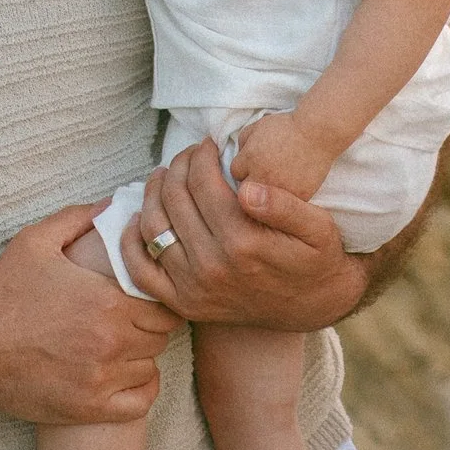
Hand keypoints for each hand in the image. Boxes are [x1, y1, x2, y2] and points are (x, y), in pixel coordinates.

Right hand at [0, 200, 179, 424]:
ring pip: (151, 366)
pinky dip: (141, 390)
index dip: (156, 300)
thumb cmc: (1, 293)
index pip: (164, 304)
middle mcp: (110, 342)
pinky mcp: (88, 408)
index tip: (140, 299)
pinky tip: (124, 377)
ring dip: (140, 356)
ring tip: (119, 347)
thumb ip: (79, 218)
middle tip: (129, 321)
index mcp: (107, 302)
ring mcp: (100, 378)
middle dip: (150, 326)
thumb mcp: (34, 242)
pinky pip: (141, 402)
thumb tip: (115, 202)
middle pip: (161, 336)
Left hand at [119, 139, 364, 329]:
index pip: (203, 182)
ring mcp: (194, 287)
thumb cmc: (316, 257)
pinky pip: (141, 272)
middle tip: (188, 155)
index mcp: (244, 242)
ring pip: (153, 228)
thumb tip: (248, 188)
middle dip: (177, 166)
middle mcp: (213, 266)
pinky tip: (140, 216)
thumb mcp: (318, 227)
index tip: (208, 144)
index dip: (200, 155)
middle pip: (174, 200)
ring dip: (153, 194)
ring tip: (165, 175)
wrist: (313, 305)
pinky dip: (130, 242)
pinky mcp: (183, 303)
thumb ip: (285, 206)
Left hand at [226, 108, 341, 199]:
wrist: (318, 133)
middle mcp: (262, 177)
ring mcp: (280, 190)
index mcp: (250, 159)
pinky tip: (290, 186)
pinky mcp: (298, 197)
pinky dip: (286, 196)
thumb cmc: (287, 127)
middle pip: (246, 189)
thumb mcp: (257, 127)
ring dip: (267, 192)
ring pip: (265, 200)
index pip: (235, 172)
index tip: (254, 160)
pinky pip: (285, 203)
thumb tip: (239, 156)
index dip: (244, 165)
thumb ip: (242, 143)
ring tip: (277, 179)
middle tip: (265, 170)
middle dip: (252, 180)